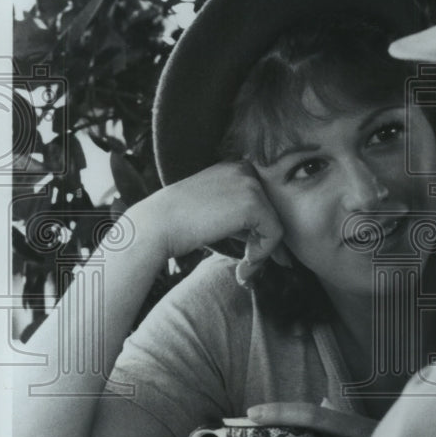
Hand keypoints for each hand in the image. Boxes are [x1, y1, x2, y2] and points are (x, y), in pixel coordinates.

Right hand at [131, 161, 283, 276]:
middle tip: (249, 268)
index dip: (263, 232)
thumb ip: (246, 223)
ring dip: (263, 252)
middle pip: (275, 212)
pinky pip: (274, 234)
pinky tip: (243, 264)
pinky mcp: (253, 202)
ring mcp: (250, 183)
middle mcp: (246, 169)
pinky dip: (262, 254)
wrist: (156, 226)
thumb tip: (278, 248)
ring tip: (243, 269)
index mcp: (236, 167)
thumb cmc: (182, 226)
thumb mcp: (219, 216)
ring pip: (277, 224)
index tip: (253, 256)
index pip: (265, 202)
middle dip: (267, 244)